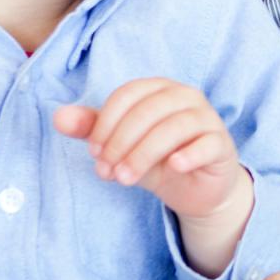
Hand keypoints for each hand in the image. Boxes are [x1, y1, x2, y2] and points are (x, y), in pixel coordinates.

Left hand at [53, 80, 247, 221]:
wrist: (195, 190)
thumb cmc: (156, 160)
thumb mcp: (120, 145)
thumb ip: (92, 128)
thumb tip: (58, 117)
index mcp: (159, 89)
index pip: (127, 95)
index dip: (105, 123)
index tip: (94, 153)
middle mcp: (185, 96)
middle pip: (149, 110)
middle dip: (121, 142)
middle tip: (108, 172)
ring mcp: (207, 119)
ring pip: (174, 127)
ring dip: (144, 154)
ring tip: (126, 178)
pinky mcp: (222, 144)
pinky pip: (206, 143)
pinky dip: (187, 155)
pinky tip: (172, 167)